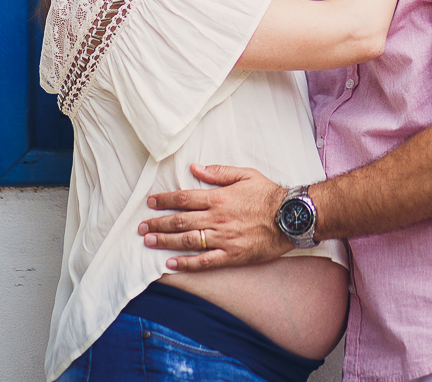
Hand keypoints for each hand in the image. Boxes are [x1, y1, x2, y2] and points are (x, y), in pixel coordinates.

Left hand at [138, 164, 289, 270]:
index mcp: (219, 198)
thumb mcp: (245, 174)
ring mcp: (223, 239)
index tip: (150, 203)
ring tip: (149, 241)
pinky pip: (204, 261)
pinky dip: (185, 264)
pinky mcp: (231, 256)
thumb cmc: (268, 194)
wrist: (290, 217)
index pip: (184, 198)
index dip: (165, 200)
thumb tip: (195, 168)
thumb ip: (218, 172)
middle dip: (158, 223)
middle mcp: (217, 218)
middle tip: (141, 226)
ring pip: (187, 242)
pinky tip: (171, 264)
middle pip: (181, 221)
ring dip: (165, 241)